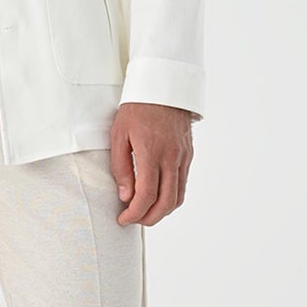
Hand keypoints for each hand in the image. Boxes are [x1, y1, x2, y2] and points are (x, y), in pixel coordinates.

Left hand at [110, 102, 194, 225]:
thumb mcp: (119, 135)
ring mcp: (183, 157)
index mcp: (151, 153)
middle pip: (165, 203)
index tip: (123, 218)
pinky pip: (183, 184)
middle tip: (133, 219)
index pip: (146, 195)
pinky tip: (157, 196)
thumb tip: (126, 196)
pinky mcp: (188, 155)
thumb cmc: (137, 109)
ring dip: (162, 211)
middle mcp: (171, 158)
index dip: (134, 213)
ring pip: (178, 197)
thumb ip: (121, 168)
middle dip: (149, 218)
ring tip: (144, 211)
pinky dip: (171, 197)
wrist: (163, 87)